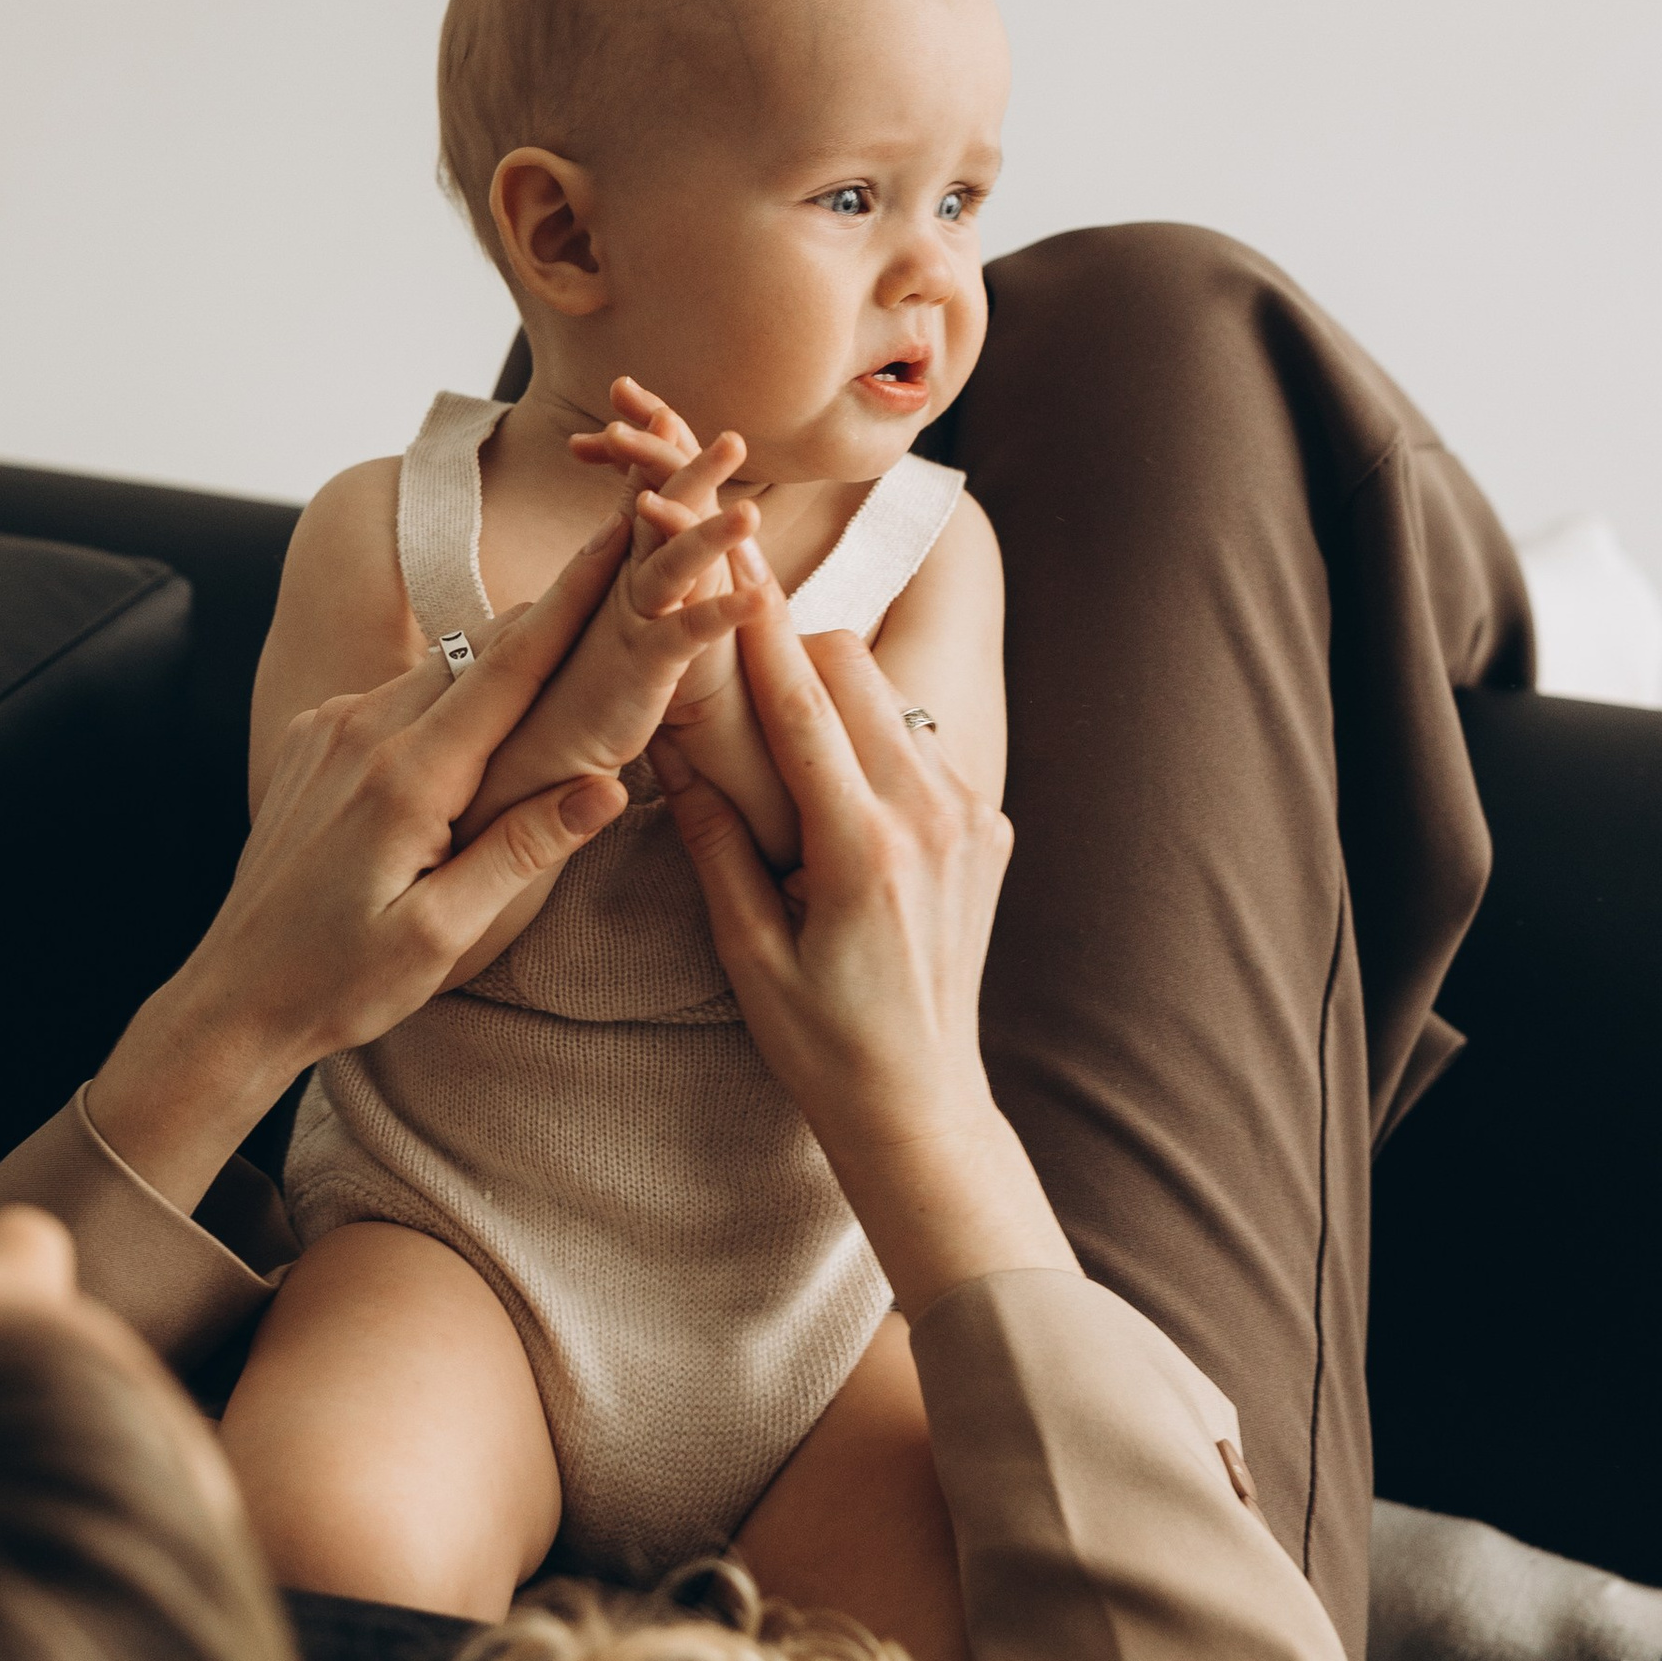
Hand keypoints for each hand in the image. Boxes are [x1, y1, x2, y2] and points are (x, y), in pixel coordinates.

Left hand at [85, 522, 633, 1207]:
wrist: (234, 998)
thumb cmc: (342, 982)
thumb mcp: (442, 935)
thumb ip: (521, 851)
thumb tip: (607, 786)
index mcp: (406, 779)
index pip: (508, 669)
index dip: (570, 600)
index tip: (615, 537)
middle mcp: (362, 733)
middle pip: (477, 651)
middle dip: (547, 613)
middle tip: (615, 569)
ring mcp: (328, 731)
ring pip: (433, 670)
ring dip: (496, 654)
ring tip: (559, 637)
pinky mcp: (309, 741)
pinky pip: (391, 695)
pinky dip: (442, 690)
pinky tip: (472, 714)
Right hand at [570, 374, 756, 722]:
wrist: (536, 742)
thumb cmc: (570, 679)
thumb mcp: (597, 610)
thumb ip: (608, 561)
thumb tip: (619, 518)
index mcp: (616, 567)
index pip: (637, 497)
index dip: (653, 453)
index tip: (662, 411)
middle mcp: (620, 582)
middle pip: (656, 512)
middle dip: (689, 469)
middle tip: (730, 436)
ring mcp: (632, 619)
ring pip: (673, 563)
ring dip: (711, 533)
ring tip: (752, 509)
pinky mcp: (645, 664)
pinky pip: (688, 633)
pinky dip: (724, 613)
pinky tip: (761, 596)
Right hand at [651, 599, 1073, 1316]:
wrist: (921, 1102)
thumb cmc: (821, 1043)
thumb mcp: (747, 954)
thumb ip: (715, 843)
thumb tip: (673, 749)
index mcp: (863, 849)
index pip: (800, 702)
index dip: (755, 623)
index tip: (724, 558)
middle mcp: (930, 816)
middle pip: (850, 669)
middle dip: (787, 650)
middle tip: (731, 654)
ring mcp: (969, 816)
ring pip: (888, 698)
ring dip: (830, 695)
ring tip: (778, 729)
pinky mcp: (988, 825)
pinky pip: (920, 745)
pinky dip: (871, 743)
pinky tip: (834, 792)